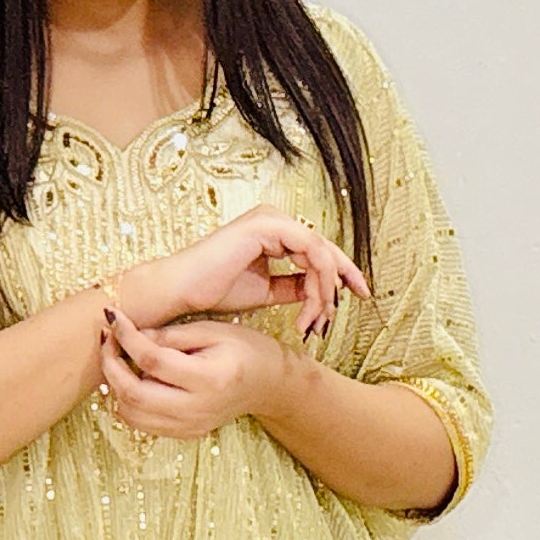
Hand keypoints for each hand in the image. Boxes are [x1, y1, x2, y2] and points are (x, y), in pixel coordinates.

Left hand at [97, 306, 285, 440]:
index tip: (113, 316)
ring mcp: (189, 426)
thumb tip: (132, 334)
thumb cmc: (245, 350)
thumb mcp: (214, 330)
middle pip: (134, 394)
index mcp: (209, 378)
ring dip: (115, 385)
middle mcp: (197, 408)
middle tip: (107, 339)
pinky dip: (128, 401)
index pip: (153, 361)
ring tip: (117, 357)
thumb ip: (172, 334)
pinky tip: (131, 378)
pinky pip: (142, 423)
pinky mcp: (184, 434)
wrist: (268, 384)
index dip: (126, 337)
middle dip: (111, 364)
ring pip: (131, 414)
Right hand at [114, 209, 365, 345]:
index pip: (318, 250)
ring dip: (325, 290)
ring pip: (321, 253)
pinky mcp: (267, 226)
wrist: (181, 292)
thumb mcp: (267, 291)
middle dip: (342, 281)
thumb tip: (323, 292)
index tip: (358, 295)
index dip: (342, 272)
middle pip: (325, 248)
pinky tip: (311, 305)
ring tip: (315, 319)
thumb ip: (295, 286)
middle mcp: (275, 220)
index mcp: (273, 232)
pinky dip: (317, 281)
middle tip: (352, 304)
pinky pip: (310, 251)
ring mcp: (271, 220)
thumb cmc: (213, 291)